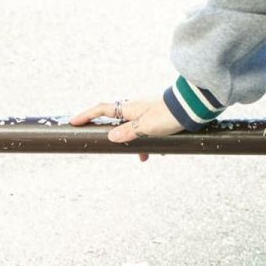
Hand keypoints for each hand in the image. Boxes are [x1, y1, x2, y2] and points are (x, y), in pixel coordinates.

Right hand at [66, 96, 184, 161]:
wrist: (193, 108)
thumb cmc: (169, 115)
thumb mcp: (146, 127)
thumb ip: (128, 133)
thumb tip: (110, 137)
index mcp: (129, 108)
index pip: (101, 110)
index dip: (86, 115)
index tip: (73, 122)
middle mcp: (135, 108)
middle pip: (115, 120)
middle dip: (110, 133)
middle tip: (103, 143)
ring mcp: (146, 112)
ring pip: (133, 129)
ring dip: (134, 142)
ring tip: (141, 157)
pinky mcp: (157, 118)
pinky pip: (146, 131)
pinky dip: (147, 142)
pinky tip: (155, 153)